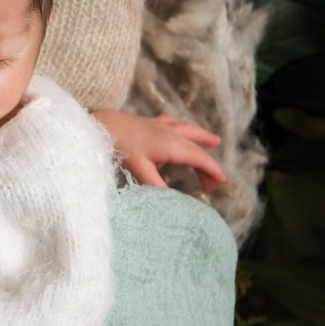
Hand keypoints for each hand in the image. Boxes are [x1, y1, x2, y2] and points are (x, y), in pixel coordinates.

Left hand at [92, 108, 225, 192]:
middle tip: (213, 182)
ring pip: (188, 131)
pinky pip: (173, 124)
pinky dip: (181, 128)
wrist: (103, 123)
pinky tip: (178, 128)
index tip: (221, 181)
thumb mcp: (139, 169)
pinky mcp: (151, 122)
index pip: (199, 159)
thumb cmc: (121, 145)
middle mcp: (171, 133)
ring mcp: (161, 126)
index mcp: (172, 145)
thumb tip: (171, 202)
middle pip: (196, 149)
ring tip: (214, 141)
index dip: (212, 170)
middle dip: (207, 165)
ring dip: (201, 138)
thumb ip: (156, 185)